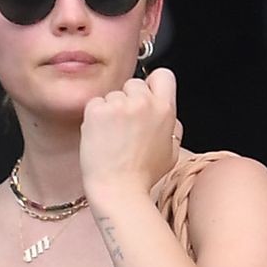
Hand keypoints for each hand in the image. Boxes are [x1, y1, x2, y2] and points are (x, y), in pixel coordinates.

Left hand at [79, 66, 182, 201]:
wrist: (118, 191)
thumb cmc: (143, 176)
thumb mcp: (171, 152)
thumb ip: (172, 127)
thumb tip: (169, 115)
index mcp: (165, 110)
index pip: (163, 75)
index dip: (152, 85)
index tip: (145, 99)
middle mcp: (144, 102)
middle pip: (133, 84)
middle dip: (127, 100)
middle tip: (124, 127)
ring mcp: (119, 105)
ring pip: (112, 95)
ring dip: (110, 112)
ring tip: (112, 138)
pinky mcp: (97, 111)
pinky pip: (94, 104)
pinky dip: (94, 118)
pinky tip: (100, 138)